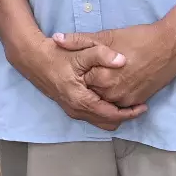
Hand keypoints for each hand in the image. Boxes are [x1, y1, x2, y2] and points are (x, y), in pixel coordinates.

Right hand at [6, 33, 145, 130]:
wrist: (32, 58)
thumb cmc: (55, 54)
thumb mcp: (79, 52)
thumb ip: (102, 54)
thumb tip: (123, 60)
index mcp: (80, 100)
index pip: (111, 115)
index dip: (130, 112)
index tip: (143, 106)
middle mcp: (76, 110)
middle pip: (107, 123)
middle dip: (124, 116)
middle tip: (137, 105)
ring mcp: (71, 110)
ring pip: (99, 122)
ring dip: (114, 115)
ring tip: (127, 103)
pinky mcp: (69, 107)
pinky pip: (92, 116)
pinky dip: (104, 112)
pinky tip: (109, 98)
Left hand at [53, 23, 175, 109]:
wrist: (169, 48)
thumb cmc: (137, 39)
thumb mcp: (105, 36)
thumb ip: (78, 40)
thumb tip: (55, 39)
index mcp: (102, 77)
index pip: (80, 81)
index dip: (77, 73)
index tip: (75, 68)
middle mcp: (113, 93)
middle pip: (91, 93)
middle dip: (87, 85)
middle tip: (86, 73)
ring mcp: (127, 100)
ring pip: (104, 102)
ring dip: (100, 94)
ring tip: (99, 79)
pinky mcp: (138, 102)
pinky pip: (119, 106)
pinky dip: (113, 99)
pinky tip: (111, 86)